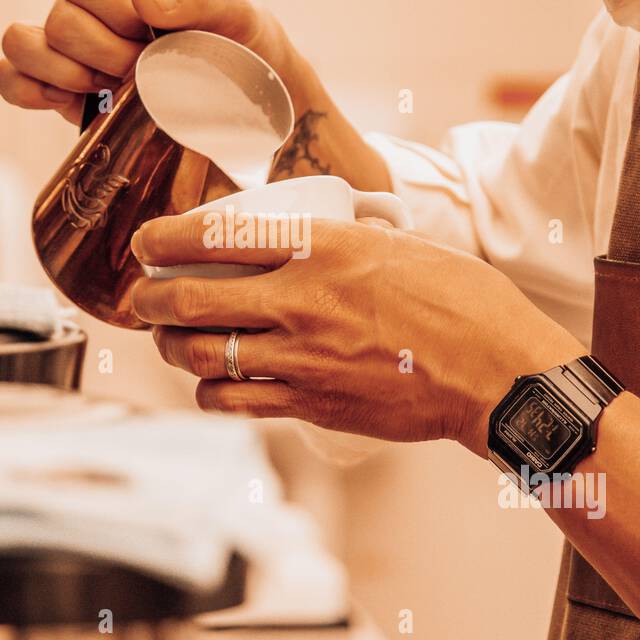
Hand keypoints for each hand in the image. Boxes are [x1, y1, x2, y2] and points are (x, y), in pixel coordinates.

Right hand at [0, 0, 308, 125]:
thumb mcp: (238, 13)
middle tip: (144, 73)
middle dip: (103, 56)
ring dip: (67, 76)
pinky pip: (12, 79)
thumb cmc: (245, 43)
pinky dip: (29, 91)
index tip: (153, 39)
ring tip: (113, 91)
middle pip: (59, 20)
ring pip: (23, 46)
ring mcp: (74, 41)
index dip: (115, 17)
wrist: (248, 96)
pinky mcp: (63, 82)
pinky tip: (69, 102)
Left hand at [130, 212, 583, 455]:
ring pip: (202, 355)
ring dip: (173, 347)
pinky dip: (210, 393)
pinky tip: (213, 384)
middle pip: (191, 299)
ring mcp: (303, 358)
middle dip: (150, 298)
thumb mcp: (396, 245)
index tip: (145, 241)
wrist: (497, 373)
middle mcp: (303, 301)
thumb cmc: (461, 302)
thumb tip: (296, 242)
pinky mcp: (312, 404)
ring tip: (172, 340)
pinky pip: (234, 402)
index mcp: (325, 247)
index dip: (164, 238)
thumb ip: (338, 243)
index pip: (218, 235)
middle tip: (142, 297)